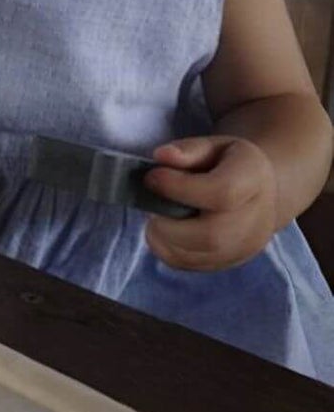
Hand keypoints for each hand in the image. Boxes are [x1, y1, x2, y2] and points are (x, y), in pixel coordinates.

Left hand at [142, 136, 279, 271]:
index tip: (151, 178)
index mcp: (253, 178)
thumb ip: (189, 150)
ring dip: (167, 239)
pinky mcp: (231, 262)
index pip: (220, 193)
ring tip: (157, 219)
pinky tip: (164, 232)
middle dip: (170, 224)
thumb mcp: (213, 146)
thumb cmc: (228, 164)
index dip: (179, 188)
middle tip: (151, 208)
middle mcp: (257, 218)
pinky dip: (168, 251)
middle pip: (213, 234)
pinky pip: (194, 265)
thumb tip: (162, 157)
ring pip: (203, 255)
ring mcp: (247, 246)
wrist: (260, 192)